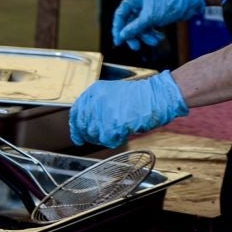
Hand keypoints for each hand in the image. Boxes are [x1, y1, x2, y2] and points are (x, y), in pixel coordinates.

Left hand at [67, 72, 187, 148]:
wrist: (155, 97)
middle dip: (89, 135)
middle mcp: (96, 100)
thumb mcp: (111, 94)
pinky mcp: (114, 124)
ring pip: (94, 134)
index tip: (77, 137)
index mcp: (94, 91)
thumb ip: (96, 105)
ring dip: (103, 138)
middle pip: (83, 125)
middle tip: (99, 138)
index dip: (75, 127)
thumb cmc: (137, 98)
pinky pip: (107, 140)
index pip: (76, 112)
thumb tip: (85, 123)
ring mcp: (104, 112)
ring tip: (115, 133)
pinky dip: (114, 140)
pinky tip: (122, 134)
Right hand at [111, 0, 206, 48]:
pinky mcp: (154, 15)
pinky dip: (152, 34)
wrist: (189, 1)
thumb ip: (134, 28)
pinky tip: (159, 37)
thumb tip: (121, 36)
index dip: (118, 29)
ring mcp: (146, 10)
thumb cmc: (168, 4)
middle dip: (134, 35)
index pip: (120, 15)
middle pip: (129, 23)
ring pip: (139, 27)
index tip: (119, 41)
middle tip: (136, 47)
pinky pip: (148, 27)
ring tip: (154, 41)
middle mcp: (138, 3)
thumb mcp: (149, 18)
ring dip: (146, 36)